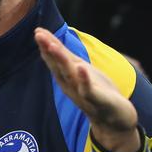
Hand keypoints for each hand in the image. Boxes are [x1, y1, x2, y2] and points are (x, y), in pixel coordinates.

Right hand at [34, 27, 139, 151]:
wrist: (114, 120)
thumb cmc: (96, 92)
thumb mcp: (80, 71)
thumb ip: (66, 59)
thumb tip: (50, 42)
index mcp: (67, 77)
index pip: (55, 59)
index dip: (46, 45)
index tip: (37, 30)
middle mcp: (70, 84)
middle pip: (57, 65)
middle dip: (48, 50)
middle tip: (38, 34)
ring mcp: (82, 93)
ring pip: (69, 75)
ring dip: (61, 61)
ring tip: (53, 46)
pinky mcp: (98, 101)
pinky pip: (89, 91)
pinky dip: (84, 80)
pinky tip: (81, 68)